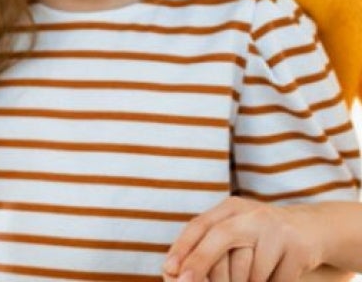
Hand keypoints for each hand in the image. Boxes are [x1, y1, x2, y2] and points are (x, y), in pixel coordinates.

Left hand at [162, 197, 321, 281]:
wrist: (313, 230)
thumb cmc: (261, 237)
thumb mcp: (236, 231)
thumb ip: (209, 245)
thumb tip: (175, 272)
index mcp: (231, 208)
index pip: (200, 225)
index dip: (183, 247)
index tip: (169, 269)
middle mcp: (253, 214)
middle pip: (222, 237)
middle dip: (201, 263)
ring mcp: (277, 229)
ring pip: (252, 270)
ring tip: (255, 278)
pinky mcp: (298, 248)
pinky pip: (276, 281)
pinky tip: (275, 277)